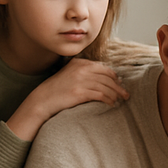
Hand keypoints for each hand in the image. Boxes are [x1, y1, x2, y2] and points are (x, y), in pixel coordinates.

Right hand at [7, 58, 128, 140]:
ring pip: (106, 86)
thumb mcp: (71, 75)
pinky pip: (101, 95)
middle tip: (126, 95)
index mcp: (80, 63)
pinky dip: (109, 100)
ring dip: (116, 95)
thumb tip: (108, 79)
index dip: (114, 77)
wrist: (42, 100)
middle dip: (119, 87)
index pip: (104, 68)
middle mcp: (81, 69)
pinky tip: (112, 104)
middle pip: (108, 78)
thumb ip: (86, 73)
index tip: (120, 84)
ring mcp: (81, 80)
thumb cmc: (58, 90)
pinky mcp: (80, 92)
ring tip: (120, 101)